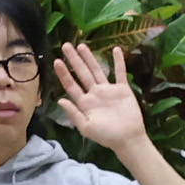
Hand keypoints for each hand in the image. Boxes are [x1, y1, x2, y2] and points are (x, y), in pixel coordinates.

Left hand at [53, 41, 175, 183]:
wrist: (128, 139)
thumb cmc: (106, 136)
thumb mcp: (86, 127)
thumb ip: (73, 113)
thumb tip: (60, 100)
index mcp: (85, 103)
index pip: (71, 85)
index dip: (64, 74)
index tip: (56, 61)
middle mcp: (95, 93)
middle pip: (82, 73)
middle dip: (74, 60)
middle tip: (66, 46)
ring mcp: (109, 90)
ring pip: (97, 70)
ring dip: (90, 58)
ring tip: (82, 45)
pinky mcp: (123, 89)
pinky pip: (120, 73)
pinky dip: (118, 62)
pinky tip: (115, 49)